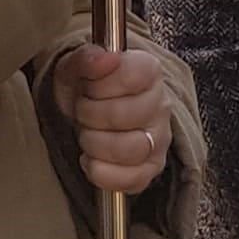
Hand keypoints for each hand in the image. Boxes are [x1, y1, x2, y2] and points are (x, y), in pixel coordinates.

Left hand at [52, 40, 175, 195]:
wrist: (89, 110)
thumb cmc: (86, 87)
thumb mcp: (77, 66)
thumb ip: (88, 58)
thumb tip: (105, 58)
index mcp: (148, 71)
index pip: (130, 76)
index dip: (100, 84)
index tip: (88, 86)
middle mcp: (161, 105)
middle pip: (125, 116)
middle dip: (90, 115)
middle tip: (82, 110)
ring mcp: (159, 139)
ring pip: (129, 150)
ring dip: (95, 144)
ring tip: (87, 134)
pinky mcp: (151, 169)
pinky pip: (132, 180)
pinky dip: (102, 172)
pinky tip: (91, 158)